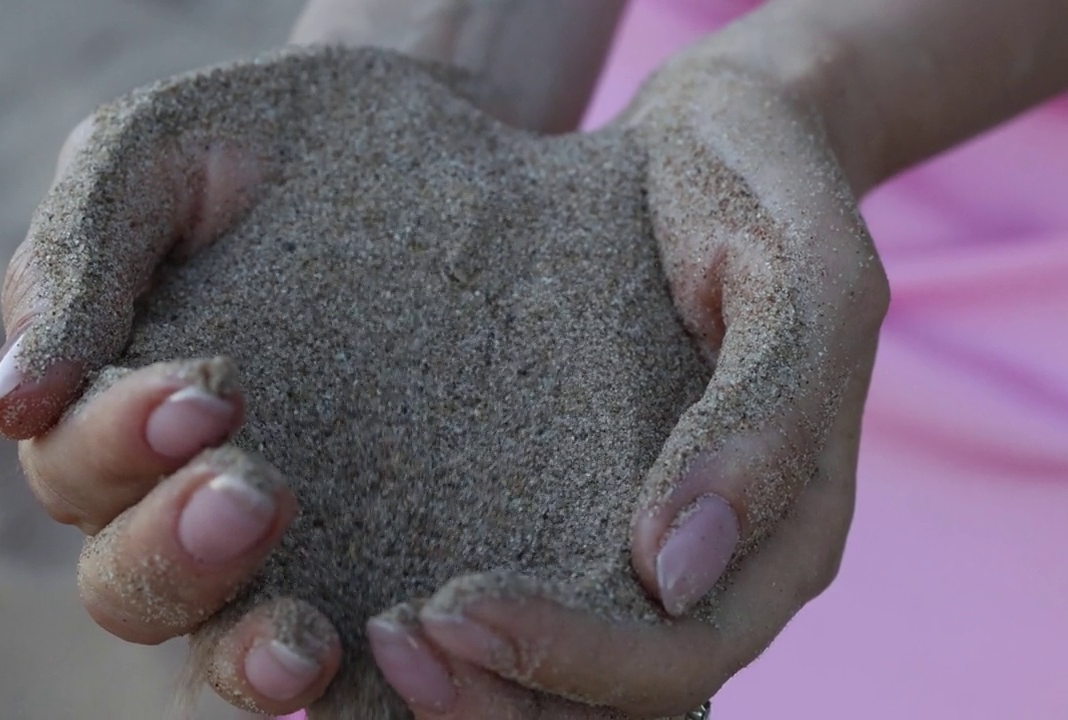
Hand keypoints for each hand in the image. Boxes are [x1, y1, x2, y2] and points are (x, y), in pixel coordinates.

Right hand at [0, 2, 625, 714]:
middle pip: (133, 581)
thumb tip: (9, 407)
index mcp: (115, 410)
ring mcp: (291, 537)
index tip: (208, 390)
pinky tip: (392, 654)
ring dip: (250, 652)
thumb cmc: (273, 143)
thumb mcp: (161, 153)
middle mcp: (186, 493)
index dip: (121, 446)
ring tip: (302, 644)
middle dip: (179, 551)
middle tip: (255, 493)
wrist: (428, 142)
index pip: (77, 466)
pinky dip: (362, 670)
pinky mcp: (389, 553)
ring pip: (227, 641)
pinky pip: (358, 638)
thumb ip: (81, 259)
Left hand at [365, 31, 888, 719]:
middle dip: (489, 698)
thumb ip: (765, 416)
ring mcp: (630, 540)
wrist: (715, 138)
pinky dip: (436, 628)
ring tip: (346, 637)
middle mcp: (702, 565)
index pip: (677, 656)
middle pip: (601, 702)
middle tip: (380, 640)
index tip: (450, 609)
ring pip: (549, 680)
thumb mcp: (799, 273)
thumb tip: (677, 573)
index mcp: (778, 536)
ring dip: (451, 687)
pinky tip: (347, 599)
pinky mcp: (566, 502)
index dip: (567, 661)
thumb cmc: (757, 188)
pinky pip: (511, 599)